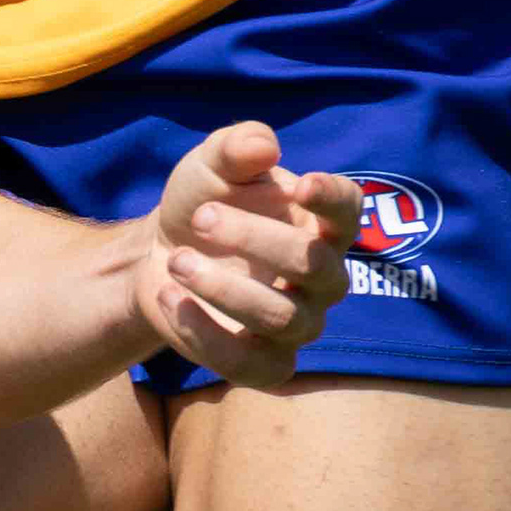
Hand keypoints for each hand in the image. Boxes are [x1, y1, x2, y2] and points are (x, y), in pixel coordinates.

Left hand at [138, 120, 362, 382]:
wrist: (161, 254)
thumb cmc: (203, 203)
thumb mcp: (210, 165)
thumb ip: (237, 148)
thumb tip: (263, 146)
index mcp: (321, 224)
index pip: (349, 211)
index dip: (332, 199)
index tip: (300, 185)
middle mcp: (322, 277)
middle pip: (313, 265)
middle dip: (255, 239)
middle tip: (201, 216)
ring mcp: (297, 323)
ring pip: (282, 318)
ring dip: (225, 289)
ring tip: (178, 261)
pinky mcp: (264, 362)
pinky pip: (251, 365)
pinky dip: (206, 336)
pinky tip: (171, 299)